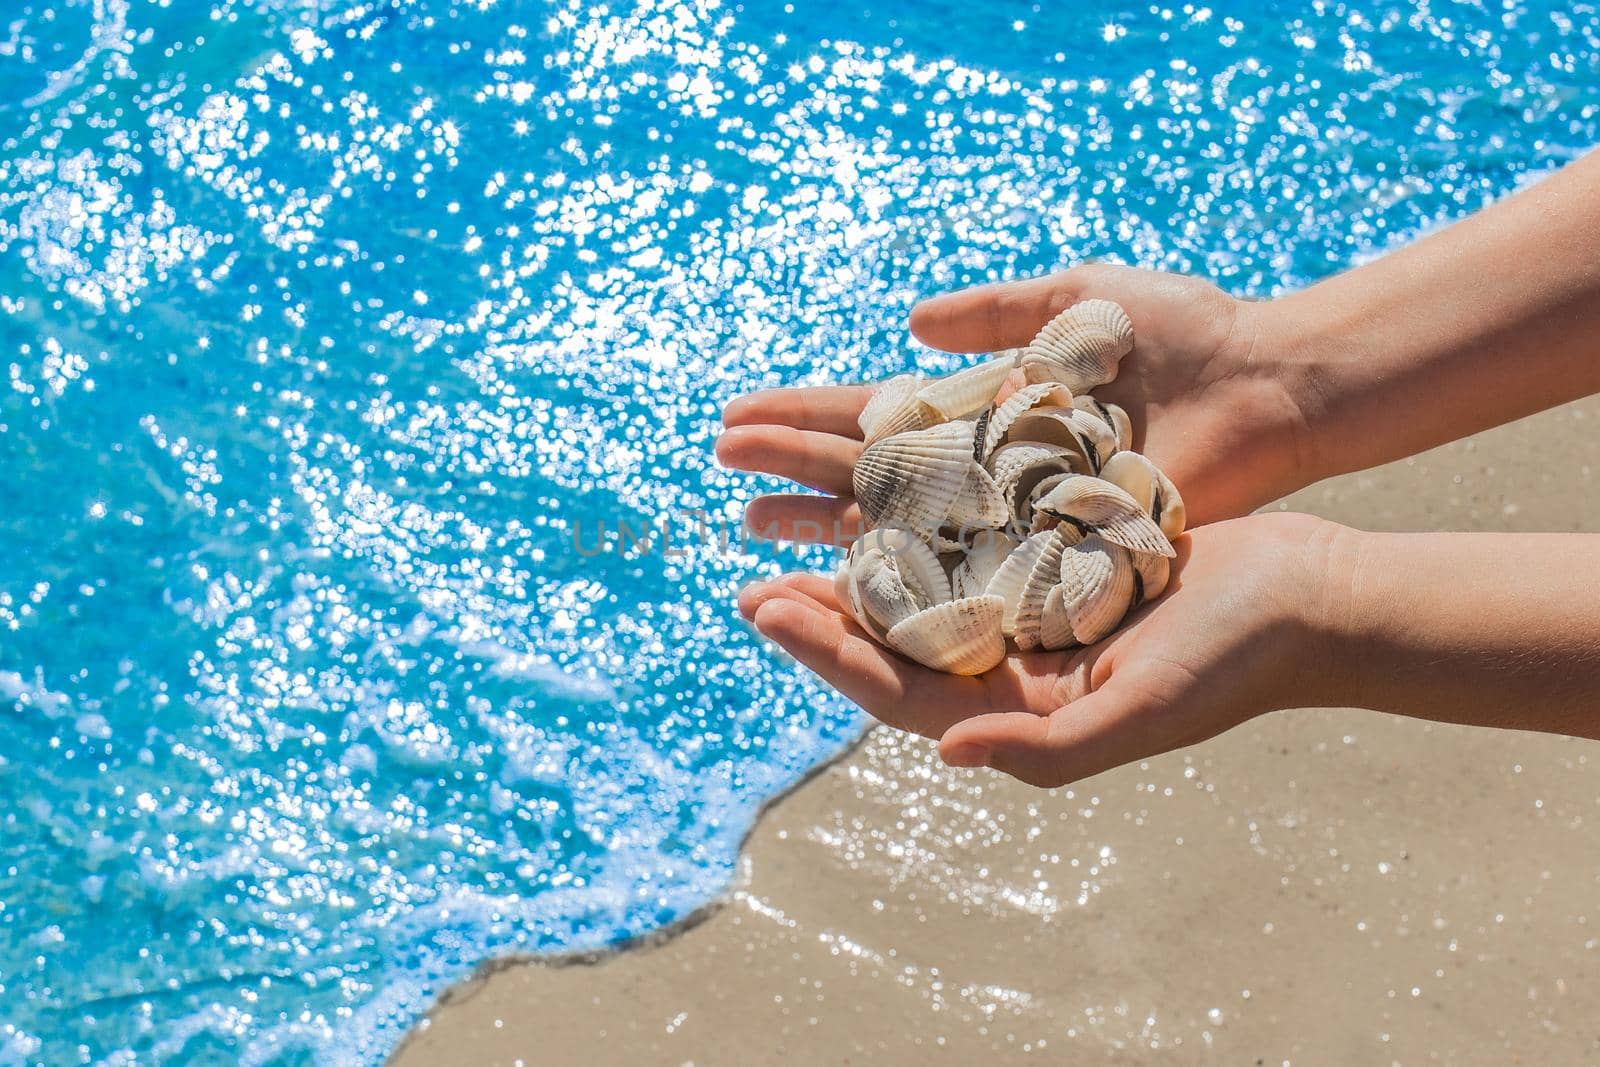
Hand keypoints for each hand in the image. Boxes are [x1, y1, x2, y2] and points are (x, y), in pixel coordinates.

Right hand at [717, 263, 1316, 542]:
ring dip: (827, 532)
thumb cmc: (1189, 338)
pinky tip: (845, 589)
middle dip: (796, 475)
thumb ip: (998, 310)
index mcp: (988, 405)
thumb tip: (907, 324)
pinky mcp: (1056, 554)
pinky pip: (969, 574)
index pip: (876, 416)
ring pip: (903, 531)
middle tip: (724, 476)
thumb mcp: (1082, 298)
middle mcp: (989, 468)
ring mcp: (1017, 516)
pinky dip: (907, 581)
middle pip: (872, 476)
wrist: (1271, 390)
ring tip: (758, 535)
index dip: (807, 420)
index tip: (737, 421)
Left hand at [739, 513, 1343, 787]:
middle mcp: (1019, 671)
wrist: (1311, 597)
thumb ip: (1049, 745)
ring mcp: (1037, 620)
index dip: (828, 653)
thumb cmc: (1236, 659)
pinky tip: (885, 495)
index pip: (900, 691)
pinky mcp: (1059, 568)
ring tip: (798, 535)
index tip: (765, 608)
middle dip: (823, 616)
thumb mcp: (1145, 708)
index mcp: (1023, 712)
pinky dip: (925, 527)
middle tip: (752, 581)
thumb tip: (944, 751)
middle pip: (897, 645)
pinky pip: (973, 549)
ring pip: (926, 596)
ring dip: (862, 568)